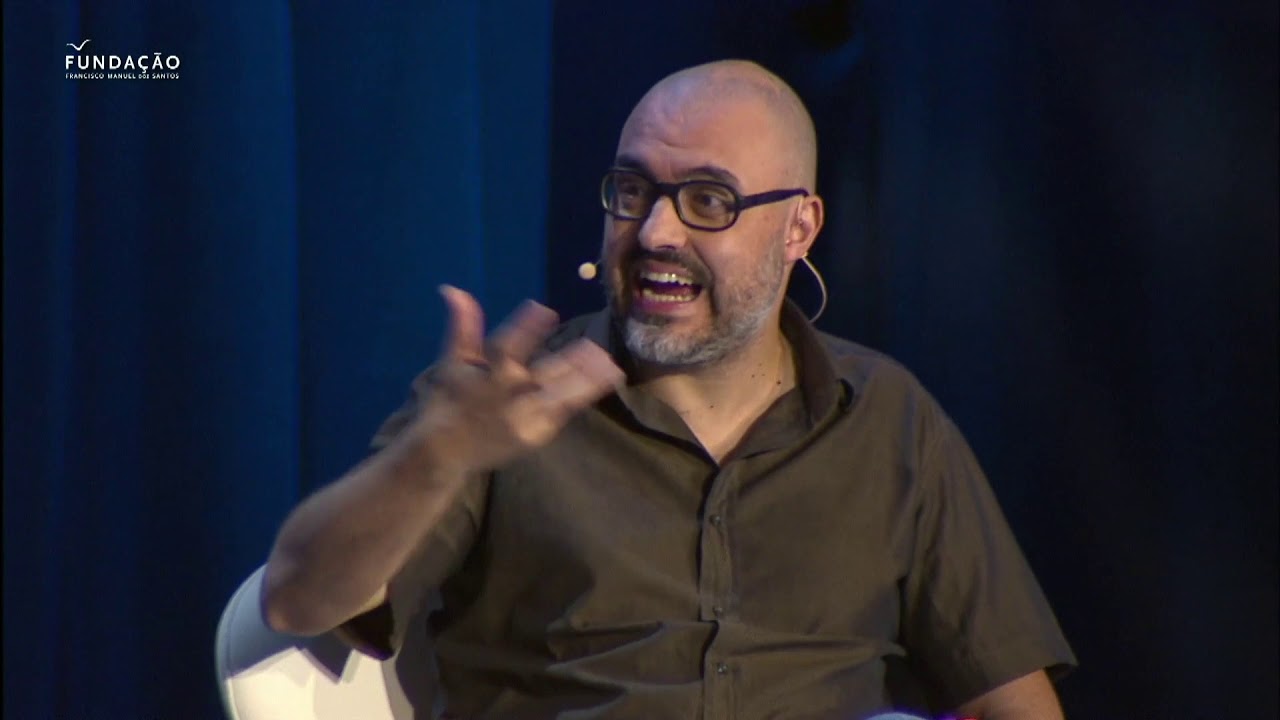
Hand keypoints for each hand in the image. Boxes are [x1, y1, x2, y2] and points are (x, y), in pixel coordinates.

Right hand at [414, 285, 624, 472]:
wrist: (445, 451)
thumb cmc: (450, 400)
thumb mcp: (453, 362)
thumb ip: (463, 327)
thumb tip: (454, 289)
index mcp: (487, 374)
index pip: (507, 346)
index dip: (525, 328)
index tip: (544, 309)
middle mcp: (509, 396)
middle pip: (543, 376)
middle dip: (570, 362)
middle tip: (594, 346)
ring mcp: (524, 418)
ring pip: (560, 396)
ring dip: (587, 381)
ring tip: (611, 365)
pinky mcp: (534, 435)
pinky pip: (563, 413)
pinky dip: (584, 397)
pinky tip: (607, 380)